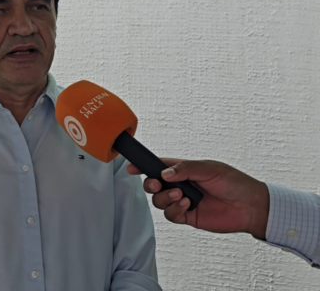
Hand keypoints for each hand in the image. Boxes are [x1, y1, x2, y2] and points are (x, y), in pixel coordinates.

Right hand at [127, 158, 269, 238]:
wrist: (250, 207)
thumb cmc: (234, 182)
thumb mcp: (210, 169)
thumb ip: (186, 169)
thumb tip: (165, 173)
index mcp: (183, 170)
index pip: (158, 166)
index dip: (143, 166)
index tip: (131, 167)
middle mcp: (180, 185)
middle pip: (153, 185)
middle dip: (150, 185)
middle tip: (157, 184)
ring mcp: (182, 201)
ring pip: (159, 201)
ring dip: (166, 198)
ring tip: (182, 196)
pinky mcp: (187, 216)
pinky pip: (170, 215)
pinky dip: (175, 210)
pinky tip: (188, 206)